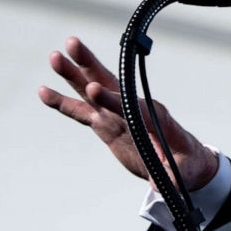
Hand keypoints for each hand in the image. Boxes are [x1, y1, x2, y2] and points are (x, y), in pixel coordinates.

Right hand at [38, 36, 217, 190]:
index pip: (130, 105)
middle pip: (109, 84)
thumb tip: (158, 186)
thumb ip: (168, 177)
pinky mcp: (107, 124)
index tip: (94, 89)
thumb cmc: (186, 165)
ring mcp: (118, 115)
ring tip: (54, 56)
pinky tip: (44, 91)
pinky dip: (63, 102)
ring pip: (91, 91)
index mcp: (154, 117)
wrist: (183, 163)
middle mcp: (133, 110)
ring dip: (74, 74)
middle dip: (90, 65)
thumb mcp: (181, 173)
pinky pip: (82, 111)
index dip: (111, 99)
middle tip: (72, 44)